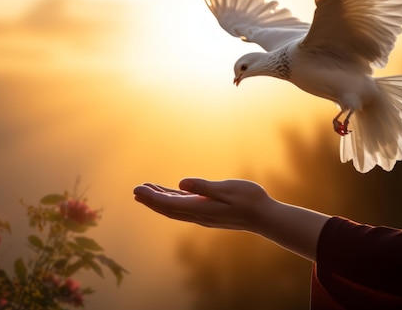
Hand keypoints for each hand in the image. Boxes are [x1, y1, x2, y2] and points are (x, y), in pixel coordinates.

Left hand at [133, 177, 330, 260]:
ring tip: (146, 191)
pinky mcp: (209, 213)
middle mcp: (199, 215)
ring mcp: (204, 215)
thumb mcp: (228, 189)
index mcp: (201, 208)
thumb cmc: (250, 200)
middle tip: (135, 190)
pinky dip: (173, 200)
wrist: (266, 217)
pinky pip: (185, 207)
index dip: (152, 197)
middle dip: (150, 200)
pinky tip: (170, 193)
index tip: (137, 189)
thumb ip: (204, 187)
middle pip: (168, 209)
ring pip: (175, 208)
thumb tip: (181, 183)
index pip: (170, 204)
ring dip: (160, 200)